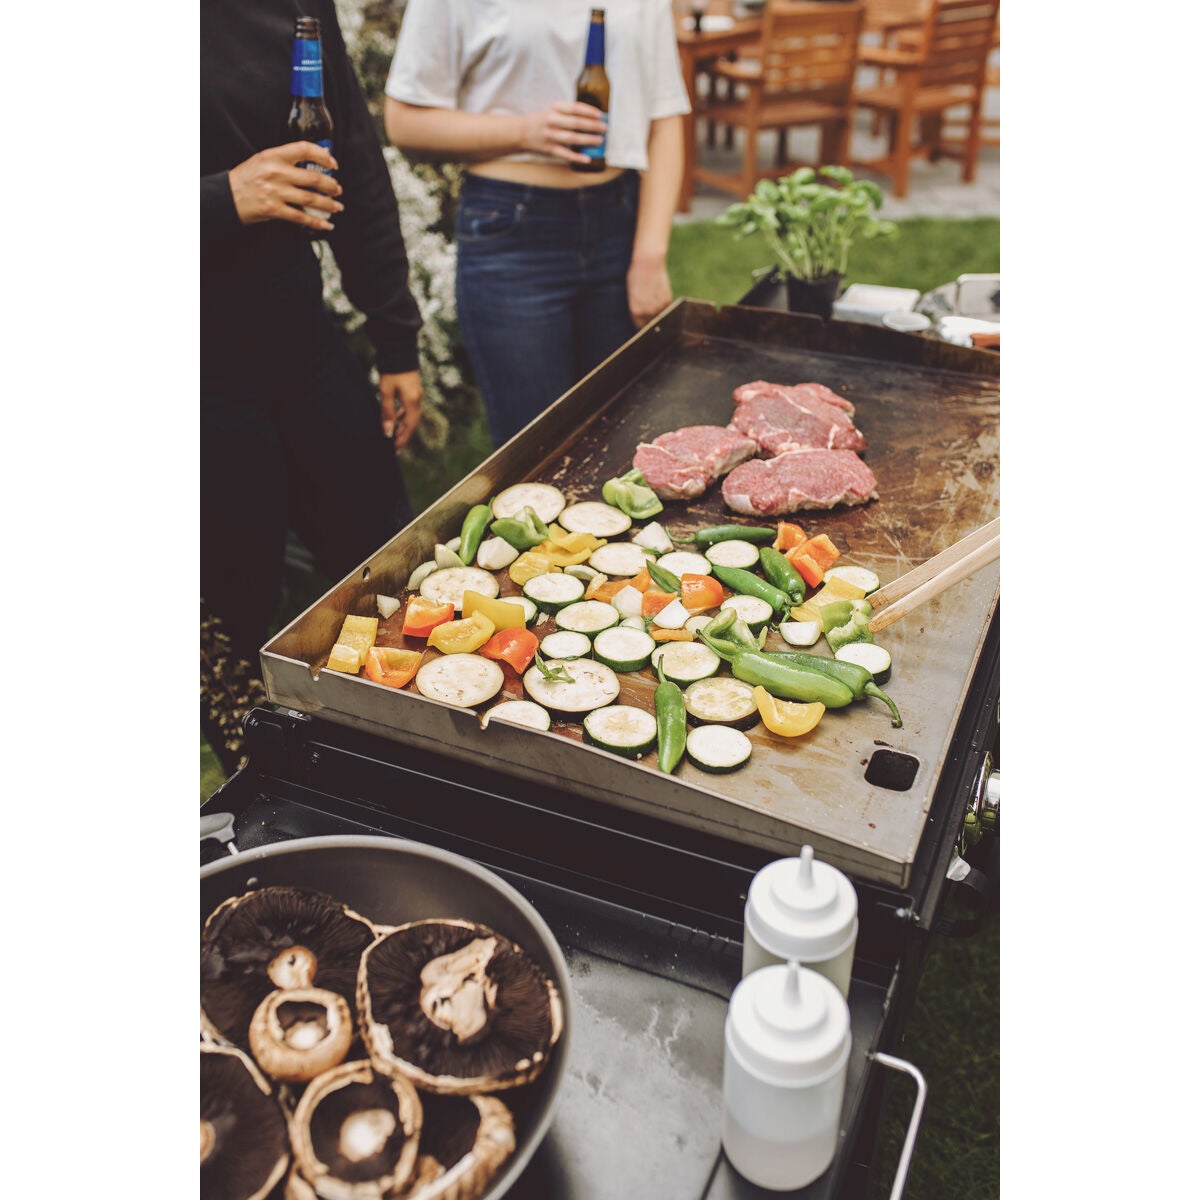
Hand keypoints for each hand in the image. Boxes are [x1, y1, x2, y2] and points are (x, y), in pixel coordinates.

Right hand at [227, 142, 343, 231]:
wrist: (226, 196)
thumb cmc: (247, 178)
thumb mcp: (263, 160)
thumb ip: (286, 159)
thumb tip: (314, 157)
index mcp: (273, 155)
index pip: (304, 149)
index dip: (322, 156)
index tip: (333, 164)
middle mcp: (276, 172)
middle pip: (313, 178)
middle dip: (331, 186)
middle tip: (338, 190)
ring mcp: (275, 191)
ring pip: (310, 199)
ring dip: (328, 204)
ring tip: (338, 207)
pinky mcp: (273, 209)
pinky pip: (301, 217)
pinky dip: (316, 222)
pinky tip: (326, 224)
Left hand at [379, 371, 422, 448]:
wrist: (399, 349)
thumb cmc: (391, 370)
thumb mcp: (386, 392)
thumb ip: (387, 412)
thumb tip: (387, 432)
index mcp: (412, 401)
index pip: (409, 426)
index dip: (402, 438)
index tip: (395, 448)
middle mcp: (418, 399)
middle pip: (413, 423)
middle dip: (404, 434)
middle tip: (395, 445)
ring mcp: (417, 394)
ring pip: (412, 415)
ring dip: (404, 425)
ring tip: (394, 433)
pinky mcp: (414, 389)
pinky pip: (411, 407)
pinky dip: (404, 415)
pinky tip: (396, 416)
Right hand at [520, 102, 606, 164]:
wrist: (521, 132)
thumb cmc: (543, 120)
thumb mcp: (553, 109)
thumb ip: (569, 111)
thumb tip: (592, 117)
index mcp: (555, 108)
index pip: (575, 108)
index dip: (589, 111)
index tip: (601, 115)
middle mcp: (552, 120)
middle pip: (576, 123)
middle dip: (592, 126)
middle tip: (604, 129)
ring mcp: (550, 135)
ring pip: (572, 138)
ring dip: (588, 140)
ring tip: (599, 141)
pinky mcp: (549, 149)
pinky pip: (565, 154)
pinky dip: (577, 157)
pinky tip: (587, 159)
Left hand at [627, 256, 672, 327]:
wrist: (648, 263)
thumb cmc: (636, 277)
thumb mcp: (632, 294)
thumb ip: (637, 308)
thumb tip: (643, 317)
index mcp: (636, 311)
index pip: (640, 326)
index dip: (641, 323)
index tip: (642, 320)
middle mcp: (648, 311)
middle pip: (651, 323)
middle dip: (649, 319)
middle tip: (648, 309)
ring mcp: (659, 306)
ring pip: (659, 316)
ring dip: (657, 311)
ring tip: (653, 298)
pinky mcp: (667, 300)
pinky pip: (665, 307)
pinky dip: (663, 304)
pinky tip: (658, 293)